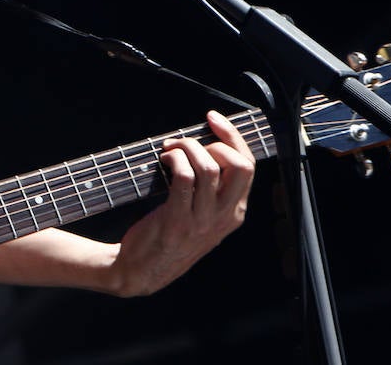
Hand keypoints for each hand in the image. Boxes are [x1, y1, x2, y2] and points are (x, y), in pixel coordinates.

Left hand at [109, 110, 255, 296]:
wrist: (142, 270)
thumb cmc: (170, 235)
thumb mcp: (203, 217)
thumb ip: (211, 189)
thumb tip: (204, 144)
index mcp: (235, 213)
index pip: (248, 167)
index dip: (233, 137)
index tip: (214, 119)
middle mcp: (224, 217)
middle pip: (240, 165)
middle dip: (216, 140)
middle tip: (188, 140)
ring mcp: (202, 221)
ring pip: (209, 167)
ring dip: (187, 147)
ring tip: (170, 149)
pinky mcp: (177, 220)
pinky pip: (184, 177)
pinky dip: (174, 159)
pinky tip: (164, 159)